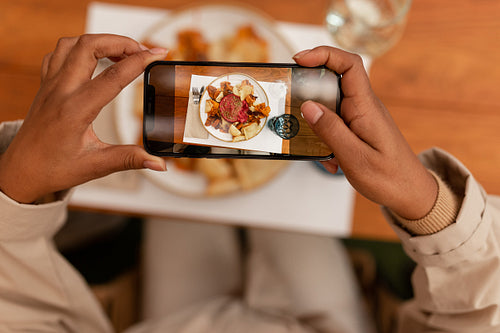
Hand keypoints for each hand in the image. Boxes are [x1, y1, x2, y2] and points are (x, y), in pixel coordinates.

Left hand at [0, 34, 167, 203]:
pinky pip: (58, 54)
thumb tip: (158, 163)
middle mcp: (61, 92)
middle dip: (120, 42)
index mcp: (75, 110)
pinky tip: (92, 60)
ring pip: (72, 44)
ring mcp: (50, 85)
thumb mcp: (96, 166)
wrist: (21, 170)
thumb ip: (130, 159)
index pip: (113, 76)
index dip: (139, 62)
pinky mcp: (45, 86)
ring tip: (121, 52)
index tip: (157, 54)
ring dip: (99, 41)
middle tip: (142, 50)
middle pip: (89, 46)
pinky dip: (78, 48)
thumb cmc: (53, 168)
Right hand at [294, 46, 436, 219]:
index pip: (349, 64)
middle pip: (334, 81)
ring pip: (330, 106)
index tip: (300, 60)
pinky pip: (335, 125)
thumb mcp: (355, 157)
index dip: (324, 54)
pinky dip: (326, 140)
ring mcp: (361, 118)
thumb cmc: (389, 177)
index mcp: (366, 107)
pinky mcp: (358, 129)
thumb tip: (308, 106)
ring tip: (314, 147)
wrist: (411, 194)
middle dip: (310, 91)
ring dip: (317, 125)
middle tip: (292, 103)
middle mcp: (364, 107)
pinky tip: (330, 161)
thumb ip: (331, 130)